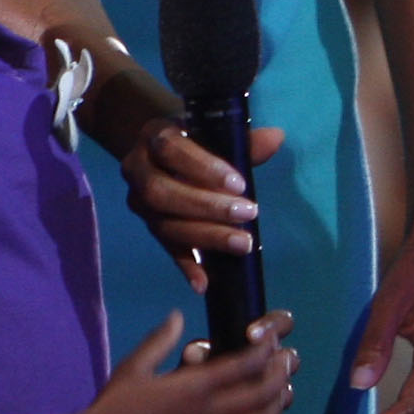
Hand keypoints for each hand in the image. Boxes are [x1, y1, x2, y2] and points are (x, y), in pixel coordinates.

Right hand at [82, 308, 297, 413]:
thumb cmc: (112, 405)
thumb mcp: (135, 365)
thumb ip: (160, 339)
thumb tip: (178, 315)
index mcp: (194, 386)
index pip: (246, 363)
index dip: (265, 349)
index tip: (270, 340)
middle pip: (262, 392)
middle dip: (280, 373)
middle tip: (285, 361)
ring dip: (278, 406)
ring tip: (283, 391)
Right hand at [120, 122, 287, 290]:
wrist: (161, 149)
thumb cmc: (197, 138)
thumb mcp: (215, 131)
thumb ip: (243, 140)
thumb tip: (276, 137)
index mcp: (155, 136)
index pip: (172, 150)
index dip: (203, 167)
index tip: (239, 183)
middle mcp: (137, 170)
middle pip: (162, 193)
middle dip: (207, 206)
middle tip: (249, 213)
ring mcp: (140, 203)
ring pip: (163, 225)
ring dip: (205, 236)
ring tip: (242, 244)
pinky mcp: (150, 227)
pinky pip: (166, 248)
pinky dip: (186, 266)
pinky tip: (205, 282)